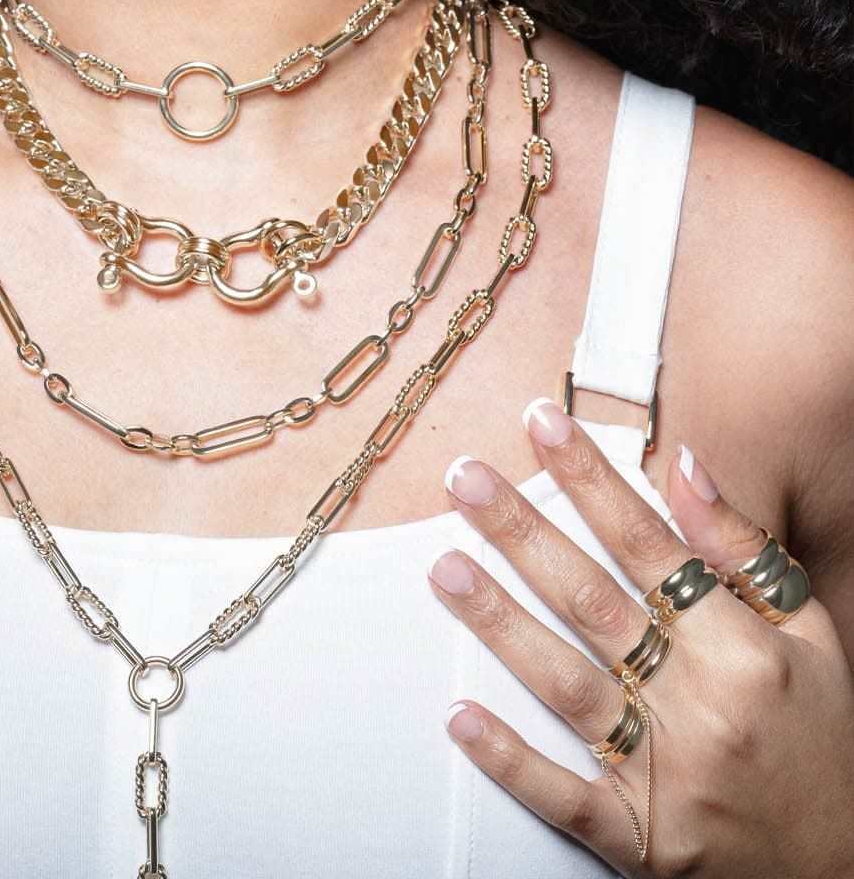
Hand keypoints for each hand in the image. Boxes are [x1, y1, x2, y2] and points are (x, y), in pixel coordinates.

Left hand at [426, 396, 853, 875]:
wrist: (846, 869)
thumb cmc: (822, 736)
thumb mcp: (809, 633)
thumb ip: (743, 548)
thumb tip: (684, 462)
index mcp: (744, 650)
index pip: (648, 544)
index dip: (591, 480)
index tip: (541, 425)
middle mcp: (702, 708)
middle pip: (594, 602)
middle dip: (523, 533)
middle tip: (464, 480)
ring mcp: (668, 778)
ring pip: (567, 687)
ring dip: (501, 624)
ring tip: (445, 566)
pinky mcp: (642, 842)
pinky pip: (564, 797)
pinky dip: (509, 758)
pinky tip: (460, 716)